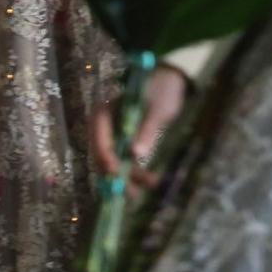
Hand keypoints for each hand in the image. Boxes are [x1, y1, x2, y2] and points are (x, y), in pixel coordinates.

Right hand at [90, 65, 188, 190]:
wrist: (172, 80)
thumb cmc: (162, 89)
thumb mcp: (158, 109)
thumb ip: (147, 130)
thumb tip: (136, 155)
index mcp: (104, 113)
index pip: (99, 140)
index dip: (106, 158)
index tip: (116, 174)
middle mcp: (104, 127)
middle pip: (105, 155)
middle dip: (118, 174)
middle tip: (131, 191)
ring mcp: (114, 136)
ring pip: (116, 162)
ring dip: (130, 176)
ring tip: (148, 186)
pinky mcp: (125, 142)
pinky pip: (126, 160)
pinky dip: (136, 171)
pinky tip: (149, 182)